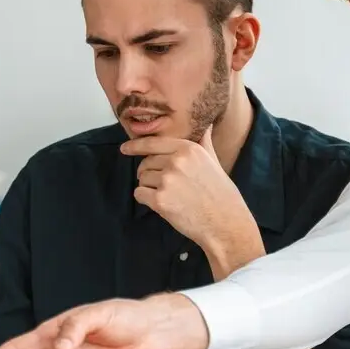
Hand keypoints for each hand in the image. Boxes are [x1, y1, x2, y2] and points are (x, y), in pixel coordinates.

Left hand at [121, 130, 255, 254]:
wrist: (225, 222)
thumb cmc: (221, 193)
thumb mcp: (214, 162)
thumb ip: (204, 142)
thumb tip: (206, 126)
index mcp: (188, 149)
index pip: (153, 143)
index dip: (135, 146)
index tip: (125, 148)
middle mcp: (176, 161)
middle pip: (145, 163)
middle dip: (149, 173)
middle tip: (165, 185)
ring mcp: (167, 180)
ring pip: (142, 179)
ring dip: (149, 187)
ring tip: (169, 195)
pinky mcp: (160, 200)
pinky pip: (139, 194)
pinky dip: (146, 200)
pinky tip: (162, 204)